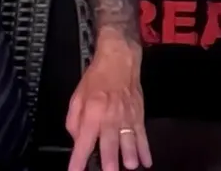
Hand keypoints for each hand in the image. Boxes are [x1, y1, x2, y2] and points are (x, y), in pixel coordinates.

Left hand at [66, 38, 151, 170]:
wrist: (119, 60)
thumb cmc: (97, 78)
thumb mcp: (76, 96)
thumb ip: (73, 121)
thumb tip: (77, 140)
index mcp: (91, 112)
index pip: (83, 140)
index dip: (78, 159)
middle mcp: (109, 117)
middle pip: (109, 142)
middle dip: (109, 160)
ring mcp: (126, 117)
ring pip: (128, 140)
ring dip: (130, 155)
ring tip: (130, 166)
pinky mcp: (138, 116)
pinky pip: (142, 135)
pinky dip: (145, 150)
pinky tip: (146, 162)